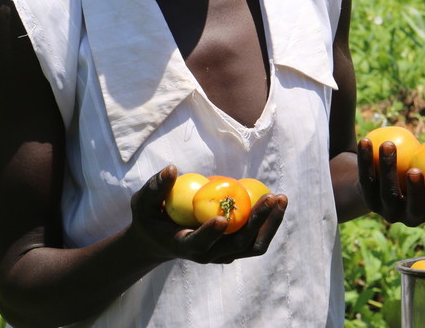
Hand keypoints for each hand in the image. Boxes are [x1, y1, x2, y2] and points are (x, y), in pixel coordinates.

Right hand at [127, 165, 287, 264]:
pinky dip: (269, 223)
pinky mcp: (233, 248)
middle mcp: (206, 255)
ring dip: (270, 224)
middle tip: (272, 197)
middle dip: (257, 221)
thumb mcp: (143, 203)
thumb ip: (155, 188)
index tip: (221, 218)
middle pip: (237, 244)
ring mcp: (222, 254)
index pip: (198, 244)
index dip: (209, 233)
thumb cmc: (151, 218)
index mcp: (183, 245)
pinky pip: (256, 239)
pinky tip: (276, 202)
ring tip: (281, 199)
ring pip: (253, 245)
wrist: (160, 240)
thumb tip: (171, 169)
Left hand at [357, 138, 424, 225]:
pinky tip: (367, 140)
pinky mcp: (367, 198)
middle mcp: (411, 217)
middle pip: (414, 209)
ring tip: (389, 144)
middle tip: (416, 170)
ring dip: (388, 167)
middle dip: (415, 192)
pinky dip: (367, 159)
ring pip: (387, 192)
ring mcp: (388, 210)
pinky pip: (367, 178)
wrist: (387, 175)